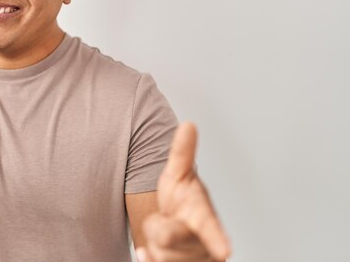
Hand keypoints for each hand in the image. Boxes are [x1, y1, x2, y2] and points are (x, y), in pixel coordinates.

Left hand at [136, 122, 230, 261]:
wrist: (176, 226)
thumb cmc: (181, 201)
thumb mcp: (178, 175)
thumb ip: (182, 152)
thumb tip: (188, 124)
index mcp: (206, 219)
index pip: (211, 229)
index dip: (217, 239)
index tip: (224, 250)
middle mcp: (205, 245)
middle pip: (164, 239)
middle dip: (157, 228)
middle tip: (167, 221)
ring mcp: (194, 260)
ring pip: (158, 257)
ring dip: (153, 246)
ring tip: (165, 236)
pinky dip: (146, 259)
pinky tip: (149, 253)